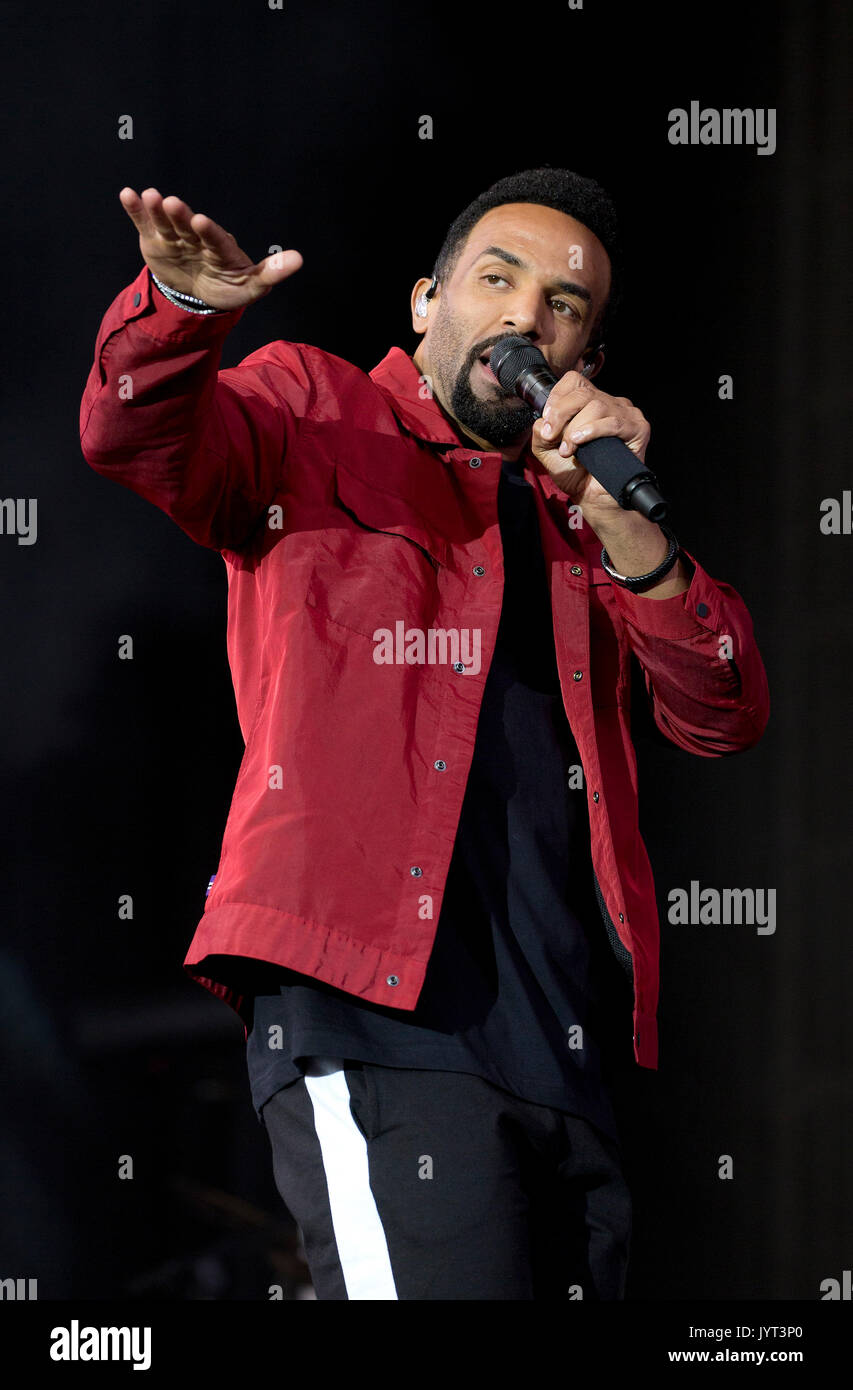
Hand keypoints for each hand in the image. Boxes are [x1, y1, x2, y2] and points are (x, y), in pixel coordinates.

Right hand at [118, 186, 302, 309]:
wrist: (198, 293)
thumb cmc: (228, 287)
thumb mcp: (250, 286)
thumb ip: (270, 273)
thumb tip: (299, 259)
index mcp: (221, 249)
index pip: (216, 240)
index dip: (209, 232)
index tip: (201, 221)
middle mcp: (197, 238)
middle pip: (188, 227)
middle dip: (180, 216)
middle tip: (171, 202)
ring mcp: (175, 237)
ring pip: (166, 222)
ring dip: (157, 210)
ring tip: (149, 196)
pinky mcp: (155, 239)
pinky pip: (145, 223)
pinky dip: (136, 210)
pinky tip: (128, 194)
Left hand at [529, 370, 650, 524]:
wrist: (592, 498)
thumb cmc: (575, 473)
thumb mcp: (547, 449)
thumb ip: (541, 430)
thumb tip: (543, 419)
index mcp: (589, 403)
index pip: (574, 381)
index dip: (557, 396)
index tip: (547, 420)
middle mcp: (609, 404)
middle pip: (583, 391)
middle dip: (561, 414)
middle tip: (552, 436)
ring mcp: (625, 414)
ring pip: (597, 406)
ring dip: (576, 428)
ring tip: (569, 449)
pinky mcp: (638, 428)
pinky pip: (614, 422)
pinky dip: (593, 431)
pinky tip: (580, 443)